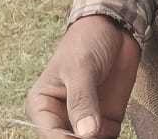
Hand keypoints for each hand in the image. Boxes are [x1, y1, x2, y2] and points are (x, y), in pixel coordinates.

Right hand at [26, 14, 141, 137]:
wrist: (115, 29)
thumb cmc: (86, 42)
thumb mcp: (81, 68)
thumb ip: (82, 100)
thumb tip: (86, 133)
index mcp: (42, 106)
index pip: (50, 135)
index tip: (85, 137)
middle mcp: (61, 118)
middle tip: (98, 134)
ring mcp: (85, 122)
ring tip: (106, 131)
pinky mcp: (107, 122)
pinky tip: (113, 131)